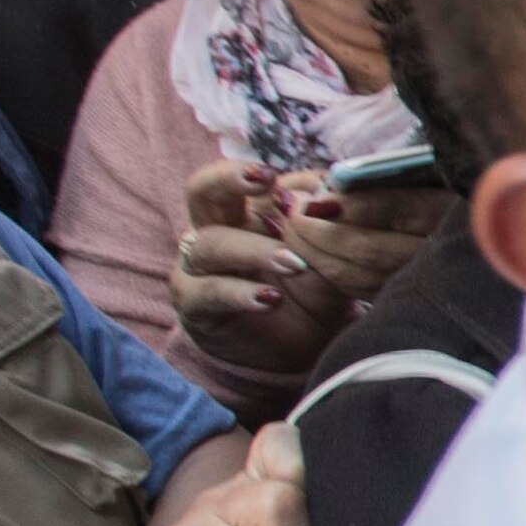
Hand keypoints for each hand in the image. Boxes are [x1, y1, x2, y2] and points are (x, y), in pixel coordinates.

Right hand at [171, 155, 356, 380]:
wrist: (301, 349)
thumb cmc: (314, 293)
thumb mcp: (330, 258)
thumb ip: (328, 228)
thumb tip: (331, 194)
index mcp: (248, 209)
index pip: (252, 179)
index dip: (278, 176)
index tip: (314, 183)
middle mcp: (216, 228)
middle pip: (204, 189)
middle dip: (231, 178)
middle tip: (265, 179)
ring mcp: (198, 265)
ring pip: (213, 243)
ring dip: (256, 250)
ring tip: (294, 264)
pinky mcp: (193, 302)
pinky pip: (208, 291)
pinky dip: (240, 293)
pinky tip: (270, 299)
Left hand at [265, 165, 450, 304]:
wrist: (471, 234)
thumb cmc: (441, 189)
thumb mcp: (427, 174)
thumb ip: (388, 178)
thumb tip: (334, 184)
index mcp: (450, 213)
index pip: (395, 209)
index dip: (350, 205)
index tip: (315, 197)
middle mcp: (438, 252)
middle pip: (367, 246)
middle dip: (319, 230)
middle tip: (292, 210)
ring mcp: (420, 279)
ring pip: (356, 273)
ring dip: (315, 252)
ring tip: (293, 227)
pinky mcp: (404, 295)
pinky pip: (357, 287)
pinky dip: (328, 269)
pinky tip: (311, 251)